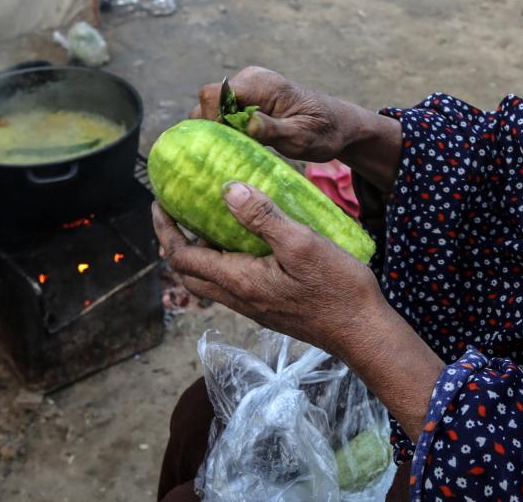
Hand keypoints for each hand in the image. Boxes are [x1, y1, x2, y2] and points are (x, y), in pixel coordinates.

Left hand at [154, 181, 446, 439]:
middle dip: (172, 242)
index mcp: (239, 280)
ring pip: (207, 281)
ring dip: (196, 253)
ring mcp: (252, 307)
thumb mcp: (302, 244)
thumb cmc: (338, 289)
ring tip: (204, 222)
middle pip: (187, 272)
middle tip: (174, 211)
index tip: (159, 202)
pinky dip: (220, 261)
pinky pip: (229, 284)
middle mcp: (239, 298)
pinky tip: (242, 242)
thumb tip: (227, 190)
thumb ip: (263, 217)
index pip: (182, 256)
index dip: (164, 229)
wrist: (363, 332)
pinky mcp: (267, 309)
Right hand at [192, 67, 404, 190]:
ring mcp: (248, 88)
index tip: (224, 144)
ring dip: (218, 130)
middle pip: (208, 101)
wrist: (339, 125)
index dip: (210, 119)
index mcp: (263, 85)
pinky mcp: (248, 99)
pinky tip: (237, 148)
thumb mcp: (301, 138)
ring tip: (233, 152)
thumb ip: (273, 130)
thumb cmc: (324, 132)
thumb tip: (247, 124)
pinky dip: (224, 130)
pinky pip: (223, 112)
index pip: (214, 94)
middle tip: (229, 152)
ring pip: (213, 108)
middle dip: (212, 127)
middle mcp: (251, 80)